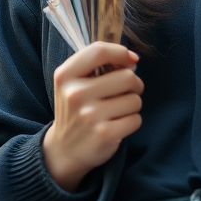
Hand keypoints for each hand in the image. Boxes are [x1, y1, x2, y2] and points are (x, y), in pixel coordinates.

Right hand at [43, 42, 142, 191]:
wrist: (64, 149)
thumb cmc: (75, 110)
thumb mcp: (73, 83)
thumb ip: (97, 66)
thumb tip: (132, 60)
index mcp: (65, 76)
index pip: (99, 51)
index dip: (121, 52)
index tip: (131, 60)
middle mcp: (75, 94)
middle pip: (127, 77)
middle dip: (133, 84)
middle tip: (124, 93)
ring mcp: (90, 115)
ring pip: (135, 100)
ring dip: (132, 105)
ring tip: (117, 111)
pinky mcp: (104, 134)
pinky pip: (136, 119)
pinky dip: (131, 122)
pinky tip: (117, 125)